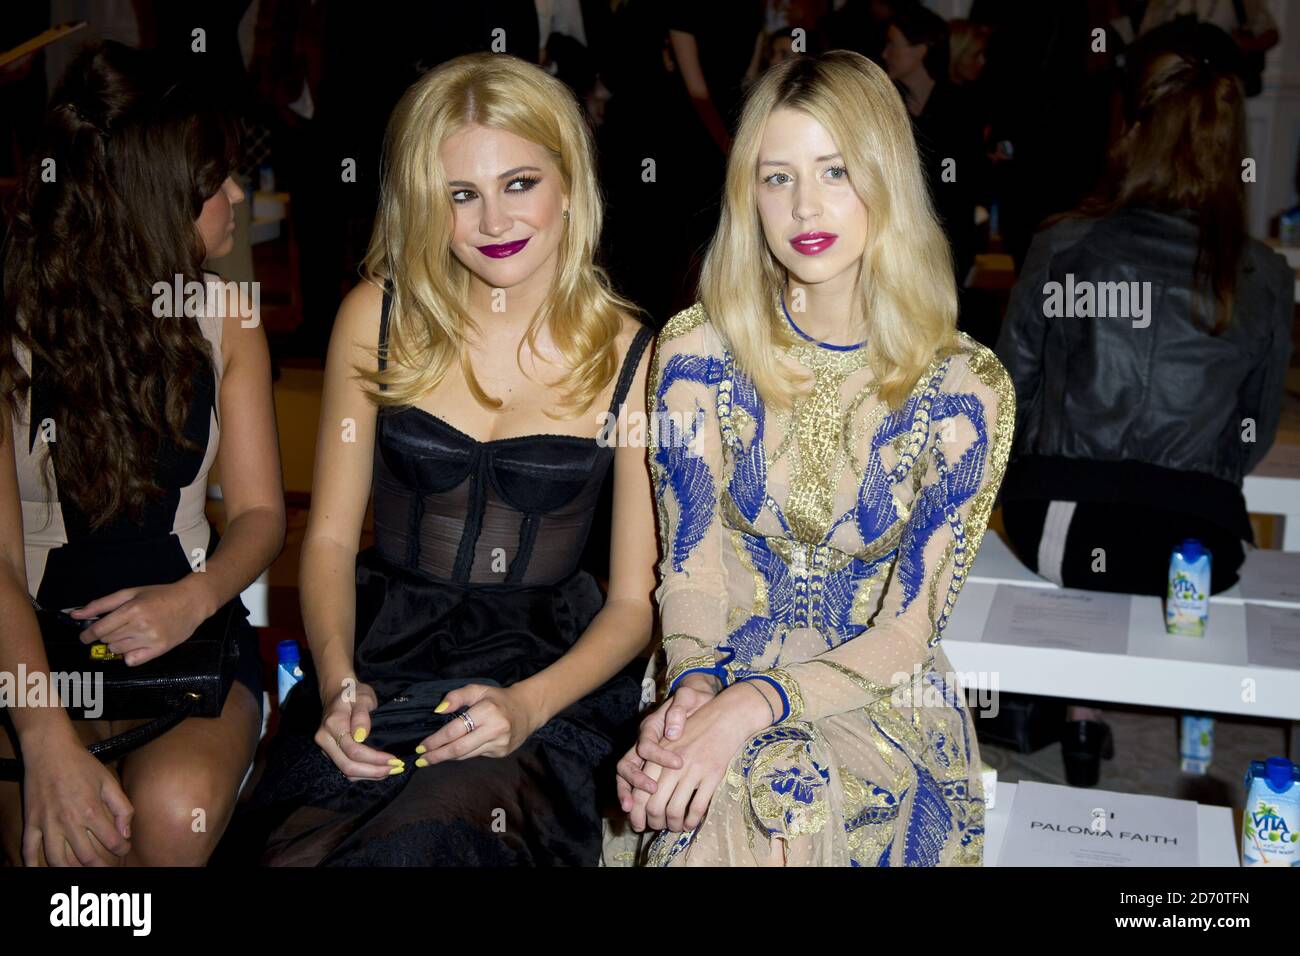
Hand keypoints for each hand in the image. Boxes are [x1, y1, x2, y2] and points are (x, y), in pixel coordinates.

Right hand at [21, 732, 132, 865]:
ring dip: (71, 869)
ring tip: (80, 871)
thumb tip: (126, 833)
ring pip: (58, 859)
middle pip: (86, 857)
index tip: (124, 849)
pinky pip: (29, 849)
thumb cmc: (82, 764)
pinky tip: (40, 872)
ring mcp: (48, 823)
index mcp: (91, 811)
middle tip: (106, 867)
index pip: (112, 841)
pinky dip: (33, 864)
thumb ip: (122, 807)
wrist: (50, 751)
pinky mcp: (31, 821)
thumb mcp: (109, 781)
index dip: (122, 848)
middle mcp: (69, 821)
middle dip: (100, 866)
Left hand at [72, 581, 207, 665]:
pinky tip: (137, 644)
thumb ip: (102, 604)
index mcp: (132, 610)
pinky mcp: (159, 650)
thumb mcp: (131, 593)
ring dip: (118, 643)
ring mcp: (150, 640)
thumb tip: (75, 615)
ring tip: (131, 633)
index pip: (99, 629)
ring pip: (117, 650)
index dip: (87, 634)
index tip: (85, 636)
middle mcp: (140, 626)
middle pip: (107, 640)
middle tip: (119, 626)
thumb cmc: (160, 595)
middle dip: (107, 634)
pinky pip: (131, 660)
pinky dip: (129, 655)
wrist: (192, 602)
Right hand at [315, 678, 402, 780]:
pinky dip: (364, 773)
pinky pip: (347, 768)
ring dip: (370, 775)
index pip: (353, 750)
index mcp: (333, 724)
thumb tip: (361, 737)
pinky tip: (380, 769)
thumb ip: (362, 716)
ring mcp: (326, 748)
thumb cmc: (354, 693)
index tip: (394, 759)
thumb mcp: (363, 697)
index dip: (374, 758)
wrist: (338, 693)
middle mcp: (325, 740)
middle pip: (348, 766)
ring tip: (391, 770)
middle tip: (396, 768)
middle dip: (374, 771)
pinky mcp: (331, 753)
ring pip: (347, 771)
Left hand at [415, 683, 541, 764]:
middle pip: (459, 748)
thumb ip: (456, 696)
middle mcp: (495, 729)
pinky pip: (475, 756)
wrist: (527, 710)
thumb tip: (438, 710)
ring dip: (446, 757)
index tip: (421, 747)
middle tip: (421, 760)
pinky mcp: (501, 752)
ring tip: (431, 759)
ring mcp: (499, 743)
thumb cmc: (498, 699)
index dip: (435, 740)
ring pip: (466, 755)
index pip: (455, 730)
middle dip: (437, 755)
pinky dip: (462, 754)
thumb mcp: (478, 690)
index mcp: (487, 711)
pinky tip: (453, 753)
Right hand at [615, 676, 716, 810]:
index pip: (646, 745)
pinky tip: (640, 810)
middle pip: (627, 763)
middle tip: (652, 791)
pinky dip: (634, 796)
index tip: (679, 764)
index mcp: (650, 726)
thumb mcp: (689, 697)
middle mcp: (642, 742)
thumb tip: (672, 733)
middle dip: (635, 780)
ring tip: (633, 810)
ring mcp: (643, 755)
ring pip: (625, 776)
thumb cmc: (693, 699)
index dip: (660, 756)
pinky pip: (634, 782)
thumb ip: (679, 710)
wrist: (695, 700)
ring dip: (627, 793)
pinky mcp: (650, 765)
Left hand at [640, 683, 771, 832]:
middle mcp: (672, 764)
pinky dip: (692, 820)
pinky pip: (697, 807)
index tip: (638, 823)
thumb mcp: (668, 740)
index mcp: (658, 756)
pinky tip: (691, 823)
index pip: (639, 790)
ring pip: (674, 810)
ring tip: (675, 826)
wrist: (726, 716)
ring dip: (673, 824)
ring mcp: (693, 770)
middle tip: (656, 827)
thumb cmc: (696, 726)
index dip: (636, 812)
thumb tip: (642, 793)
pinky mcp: (712, 775)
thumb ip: (653, 762)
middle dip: (653, 822)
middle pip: (653, 804)